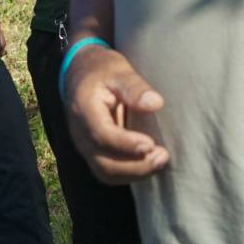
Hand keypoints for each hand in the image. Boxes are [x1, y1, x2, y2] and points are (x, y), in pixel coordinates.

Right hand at [64, 44, 168, 184]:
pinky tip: (150, 164)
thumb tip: (156, 104)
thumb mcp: (118, 69)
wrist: (81, 74)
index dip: (125, 144)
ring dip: (135, 174)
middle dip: (135, 166)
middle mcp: (81, 133)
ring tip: (160, 161)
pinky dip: (130, 174)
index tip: (150, 144)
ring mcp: (86, 145)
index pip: (101, 135)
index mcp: (84, 109)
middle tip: (163, 156)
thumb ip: (135, 87)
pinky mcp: (94, 152)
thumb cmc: (101, 70)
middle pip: (103, 162)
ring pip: (105, 173)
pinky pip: (108, 172)